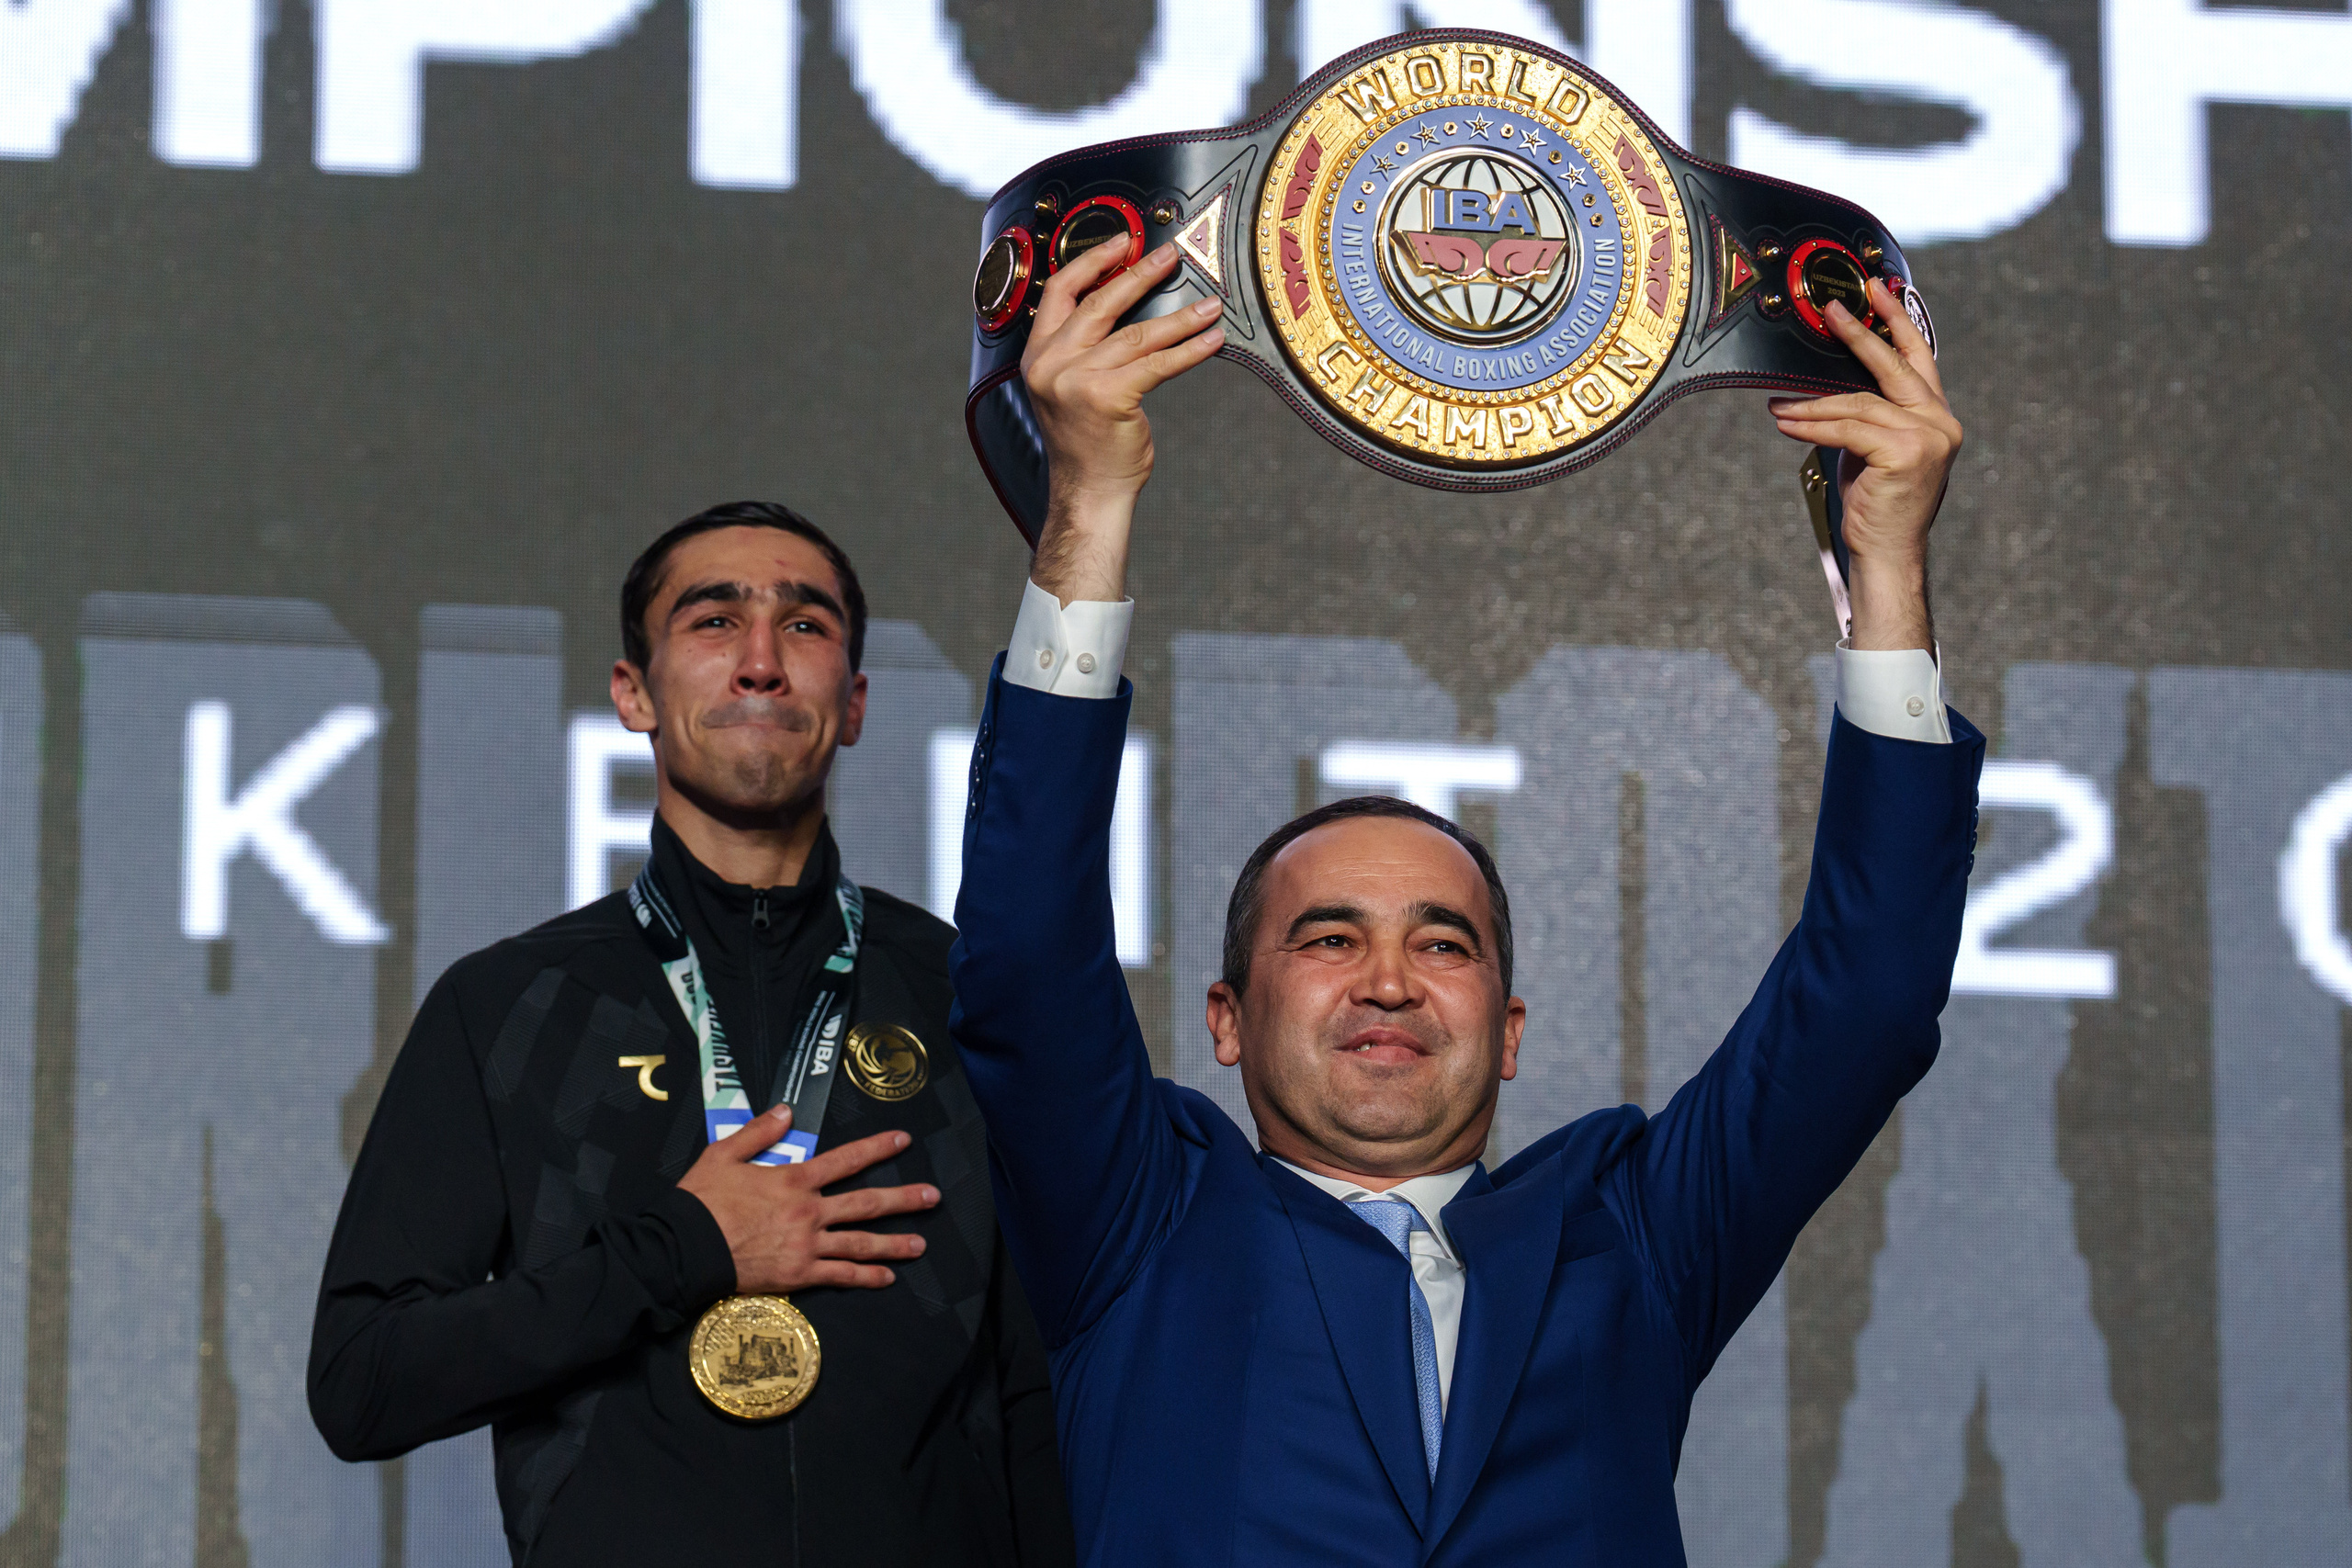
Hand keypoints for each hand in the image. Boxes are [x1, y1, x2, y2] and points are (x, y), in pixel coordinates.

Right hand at [676, 1106, 937, 1293]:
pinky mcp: (799, 1275)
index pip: (846, 1159)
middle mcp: (809, 1211)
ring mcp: (807, 1245)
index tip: (903, 1140)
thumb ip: (759, 1132)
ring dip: (895, 1243)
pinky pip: (840, 1276)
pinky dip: (866, 1277)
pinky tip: (887, 1278)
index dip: (877, 1148)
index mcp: (794, 1179)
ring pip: (861, 1243)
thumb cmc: (701, 1200)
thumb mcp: (724, 1153)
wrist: (685, 1248)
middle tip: (933, 1196)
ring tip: (922, 1244)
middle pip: (866, 1203)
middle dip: (904, 1199)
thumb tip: (786, 1111)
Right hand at [1021, 238, 1224, 603]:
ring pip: (1137, 335)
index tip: (1123, 241)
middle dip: (1140, 274)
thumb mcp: (1071, 387)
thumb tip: (1129, 305)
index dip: (1093, 261)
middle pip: (1100, 303)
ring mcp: (1075, 380)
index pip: (1061, 291)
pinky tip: (1211, 340)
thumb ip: (1084, 348)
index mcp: (1037, 354)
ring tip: (1210, 305)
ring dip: (1180, 318)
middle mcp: (1050, 363)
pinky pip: (1157, 364)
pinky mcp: (1107, 397)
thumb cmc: (1087, 442)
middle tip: (1172, 257)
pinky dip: (1189, 350)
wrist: (1088, 492)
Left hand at [1768, 277, 1962, 651]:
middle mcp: (1940, 422)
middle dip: (1861, 333)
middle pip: (1895, 366)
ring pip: (1860, 404)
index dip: (1898, 321)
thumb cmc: (1876, 504)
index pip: (1918, 359)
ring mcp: (1928, 437)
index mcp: (1936, 416)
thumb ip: (1866, 415)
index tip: (1882, 288)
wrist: (1887, 553)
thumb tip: (1825, 384)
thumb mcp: (1872, 449)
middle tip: (1832, 307)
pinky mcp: (1906, 453)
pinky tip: (1786, 422)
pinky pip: (1848, 428)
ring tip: (1779, 403)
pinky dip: (1812, 425)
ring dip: (1813, 403)